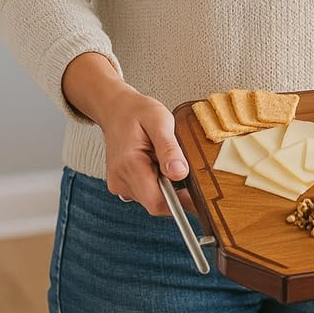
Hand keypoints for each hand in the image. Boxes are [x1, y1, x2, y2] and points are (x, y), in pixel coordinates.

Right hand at [99, 84, 192, 216]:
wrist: (116, 110)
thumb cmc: (137, 112)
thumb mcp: (160, 121)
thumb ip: (169, 148)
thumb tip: (180, 173)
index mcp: (129, 165)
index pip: (157, 201)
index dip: (180, 202)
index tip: (198, 193)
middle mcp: (120, 180)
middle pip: (156, 202)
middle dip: (174, 189)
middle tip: (180, 163)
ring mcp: (119, 184)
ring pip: (152, 198)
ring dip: (165, 185)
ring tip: (164, 158)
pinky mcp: (121, 184)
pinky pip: (145, 192)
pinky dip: (156, 182)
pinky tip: (156, 163)